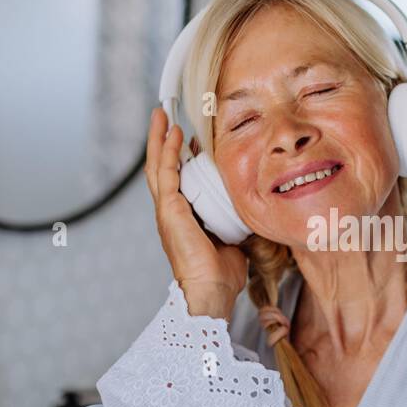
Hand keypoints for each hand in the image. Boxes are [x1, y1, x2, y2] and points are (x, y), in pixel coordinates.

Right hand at [145, 107, 247, 319]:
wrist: (212, 291)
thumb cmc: (222, 273)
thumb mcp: (233, 236)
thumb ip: (235, 218)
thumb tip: (248, 205)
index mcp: (183, 217)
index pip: (177, 178)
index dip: (179, 156)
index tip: (188, 137)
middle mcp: (171, 211)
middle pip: (160, 167)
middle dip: (161, 140)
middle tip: (163, 115)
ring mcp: (167, 210)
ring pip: (158, 165)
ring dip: (159, 138)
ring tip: (162, 115)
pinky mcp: (169, 211)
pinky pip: (166, 174)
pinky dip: (168, 151)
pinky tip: (175, 134)